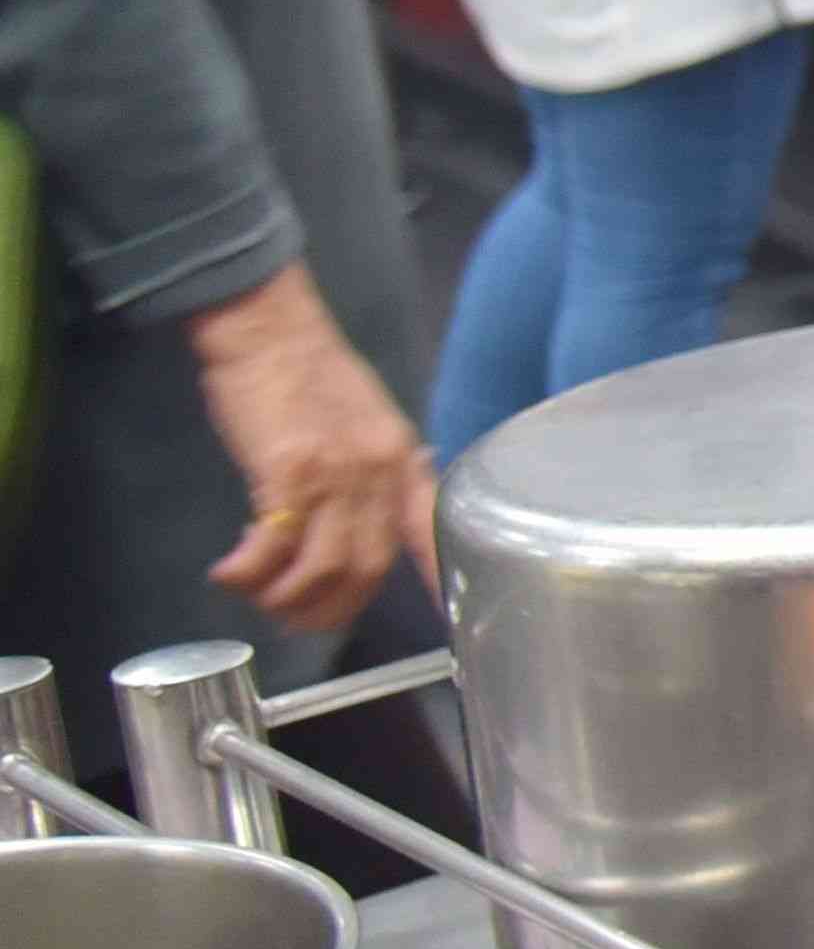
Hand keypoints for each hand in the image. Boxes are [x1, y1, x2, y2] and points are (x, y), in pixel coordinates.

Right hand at [186, 265, 430, 633]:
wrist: (270, 328)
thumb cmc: (310, 373)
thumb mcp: (368, 421)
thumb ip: (377, 469)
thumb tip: (377, 513)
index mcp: (403, 462)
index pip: (432, 531)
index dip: (438, 580)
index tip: (449, 619)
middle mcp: (380, 473)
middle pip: (367, 569)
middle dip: (330, 608)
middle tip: (296, 618)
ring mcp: (337, 474)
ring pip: (323, 569)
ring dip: (286, 598)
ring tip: (259, 598)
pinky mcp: (288, 471)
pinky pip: (274, 546)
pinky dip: (249, 572)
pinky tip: (229, 574)